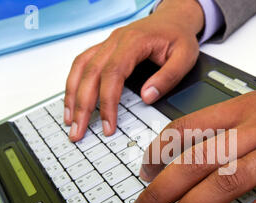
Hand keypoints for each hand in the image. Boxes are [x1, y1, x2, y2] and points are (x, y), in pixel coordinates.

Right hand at [64, 0, 203, 141]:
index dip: (107, 102)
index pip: (113, 73)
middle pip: (90, 73)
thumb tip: (147, 97)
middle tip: (78, 131)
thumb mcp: (185, 57)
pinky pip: (82, 64)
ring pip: (81, 68)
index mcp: (134, 42)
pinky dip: (74, 83)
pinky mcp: (104, 48)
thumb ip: (168, 77)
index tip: (108, 125)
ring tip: (70, 120)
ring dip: (72, 95)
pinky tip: (73, 100)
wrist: (174, 18)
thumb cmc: (178, 36)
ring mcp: (107, 43)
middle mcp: (115, 41)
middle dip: (82, 105)